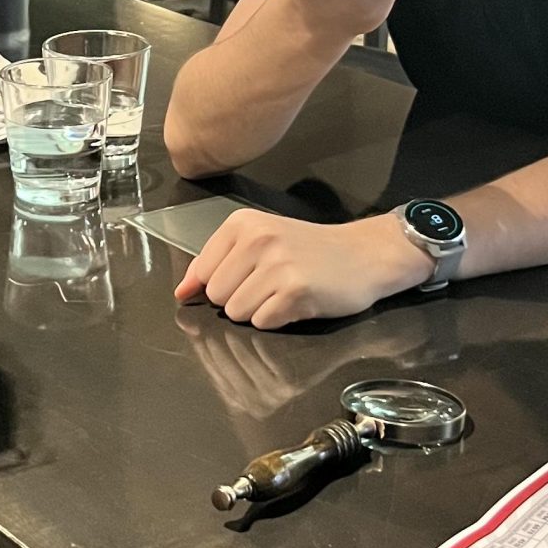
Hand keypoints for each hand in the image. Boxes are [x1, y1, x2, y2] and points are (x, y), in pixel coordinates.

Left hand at [175, 206, 430, 328]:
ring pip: (236, 312)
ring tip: (284, 294)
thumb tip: (181, 293)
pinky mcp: (296, 291)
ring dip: (258, 312)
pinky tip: (297, 303)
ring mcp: (277, 266)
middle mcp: (257, 240)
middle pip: (216, 296)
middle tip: (270, 287)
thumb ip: (217, 263)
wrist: (366, 254)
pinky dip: (277, 320)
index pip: (202, 272)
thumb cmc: (310, 250)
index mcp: (242, 224)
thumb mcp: (261, 240)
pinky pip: (262, 322)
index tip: (242, 283)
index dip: (217, 287)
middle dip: (238, 300)